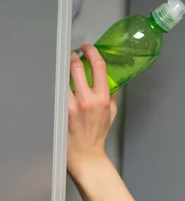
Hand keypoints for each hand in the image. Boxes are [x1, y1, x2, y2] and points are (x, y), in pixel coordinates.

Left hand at [67, 44, 116, 178]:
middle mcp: (87, 100)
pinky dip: (58, 83)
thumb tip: (109, 78)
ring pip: (63, 77)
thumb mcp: (111, 112)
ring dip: (63, 70)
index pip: (98, 67)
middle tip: (72, 56)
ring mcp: (71, 105)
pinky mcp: (60, 110)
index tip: (87, 48)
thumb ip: (110, 94)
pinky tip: (60, 83)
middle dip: (73, 58)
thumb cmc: (98, 133)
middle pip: (76, 67)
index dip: (92, 53)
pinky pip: (57, 90)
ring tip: (65, 69)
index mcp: (102, 98)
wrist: (85, 153)